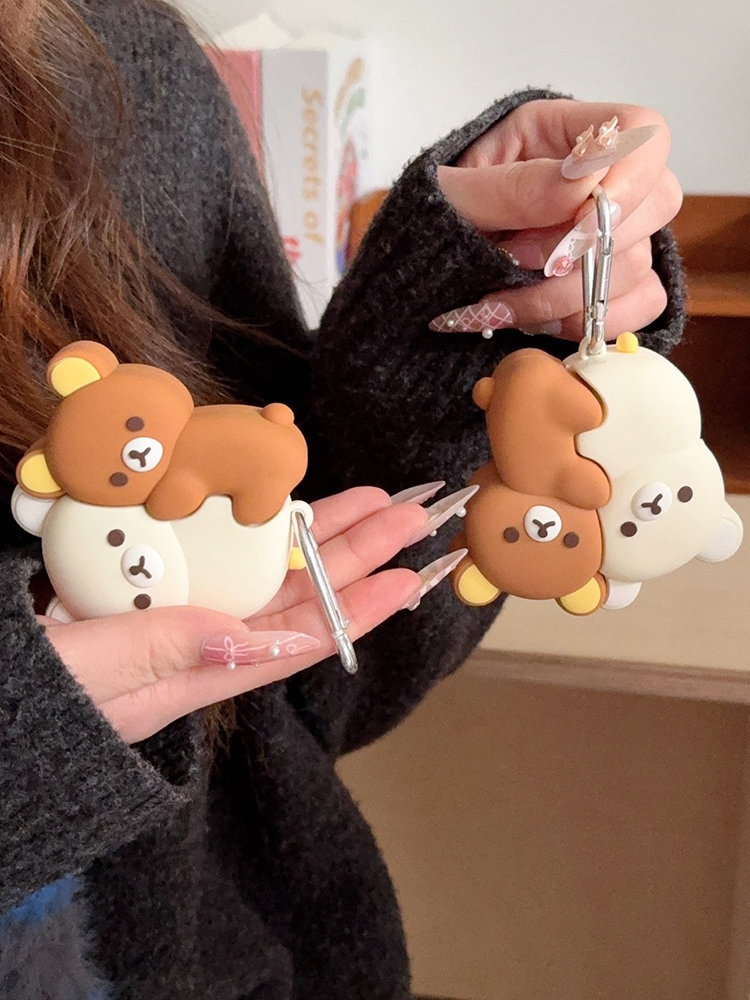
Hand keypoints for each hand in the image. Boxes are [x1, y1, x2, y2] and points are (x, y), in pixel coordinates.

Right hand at [40, 488, 428, 743]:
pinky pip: (211, 554)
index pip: (295, 641)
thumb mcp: (88, 681)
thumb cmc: (30, 709)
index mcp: (192, 674)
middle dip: (352, 554)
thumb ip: (159, 654)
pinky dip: (246, 526)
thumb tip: (244, 639)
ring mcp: (169, 611)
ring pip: (259, 569)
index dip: (354, 609)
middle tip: (407, 517)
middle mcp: (194, 643)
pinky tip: (277, 505)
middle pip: (293, 595)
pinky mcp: (142, 585)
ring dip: (311, 533)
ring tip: (365, 502)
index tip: (404, 577)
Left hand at [434, 100, 682, 340]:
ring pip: (640, 264)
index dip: (628, 181)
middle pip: (657, 202)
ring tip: (506, 301)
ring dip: (569, 296)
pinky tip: (541, 321)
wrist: (417, 275)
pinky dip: (592, 321)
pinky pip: (641, 305)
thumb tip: (585, 181)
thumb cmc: (431, 223)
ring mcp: (612, 234)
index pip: (642, 133)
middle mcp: (600, 180)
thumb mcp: (453, 197)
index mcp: (562, 135)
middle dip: (583, 250)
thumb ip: (514, 188)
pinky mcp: (612, 284)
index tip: (578, 225)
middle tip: (516, 263)